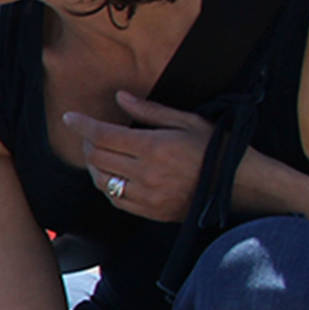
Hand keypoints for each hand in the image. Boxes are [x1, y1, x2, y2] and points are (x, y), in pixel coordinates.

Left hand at [62, 90, 213, 222]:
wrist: (239, 185)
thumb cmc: (216, 148)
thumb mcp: (187, 122)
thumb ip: (149, 111)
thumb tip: (120, 98)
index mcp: (154, 147)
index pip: (104, 135)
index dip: (83, 126)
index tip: (69, 118)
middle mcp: (146, 173)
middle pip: (97, 158)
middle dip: (87, 143)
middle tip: (90, 134)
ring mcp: (146, 195)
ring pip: (102, 181)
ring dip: (93, 166)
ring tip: (99, 153)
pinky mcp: (150, 212)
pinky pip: (116, 199)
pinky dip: (108, 186)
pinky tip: (113, 175)